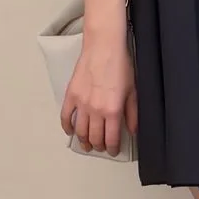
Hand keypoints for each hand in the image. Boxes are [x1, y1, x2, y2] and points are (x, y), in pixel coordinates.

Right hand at [61, 32, 136, 155]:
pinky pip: (66, 116)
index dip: (112, 148)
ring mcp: (81, 104)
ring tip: (87, 144)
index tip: (113, 150)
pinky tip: (70, 131)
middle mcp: (96, 111)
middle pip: (94, 138)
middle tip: (101, 147)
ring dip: (83, 140)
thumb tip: (132, 130)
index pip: (111, 139)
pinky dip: (67, 126)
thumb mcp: (132, 92)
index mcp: (113, 111)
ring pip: (80, 131)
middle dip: (98, 146)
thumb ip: (132, 114)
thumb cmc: (120, 65)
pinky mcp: (71, 95)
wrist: (104, 47)